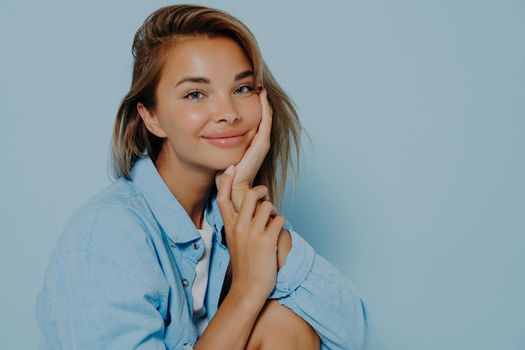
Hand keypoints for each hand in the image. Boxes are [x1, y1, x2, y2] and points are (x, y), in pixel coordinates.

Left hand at [215, 87, 272, 211]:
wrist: (232, 189)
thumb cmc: (225, 176)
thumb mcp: (220, 155)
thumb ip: (217, 144)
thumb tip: (206, 133)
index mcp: (250, 144)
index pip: (253, 121)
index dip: (252, 107)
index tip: (246, 92)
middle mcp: (258, 143)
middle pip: (262, 117)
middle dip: (260, 102)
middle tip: (257, 86)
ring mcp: (261, 143)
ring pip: (265, 118)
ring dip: (264, 103)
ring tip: (261, 89)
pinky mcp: (261, 145)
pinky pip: (265, 122)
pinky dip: (265, 110)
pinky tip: (262, 98)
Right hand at [216, 165, 286, 301]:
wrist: (248, 288)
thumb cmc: (244, 265)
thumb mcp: (234, 242)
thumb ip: (238, 225)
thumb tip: (251, 208)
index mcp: (229, 227)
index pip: (222, 198)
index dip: (225, 180)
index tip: (230, 168)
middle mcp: (239, 227)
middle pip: (248, 195)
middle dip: (260, 191)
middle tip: (265, 197)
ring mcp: (252, 233)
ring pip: (267, 206)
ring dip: (273, 211)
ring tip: (273, 221)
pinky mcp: (267, 240)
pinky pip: (279, 220)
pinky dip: (281, 224)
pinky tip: (278, 233)